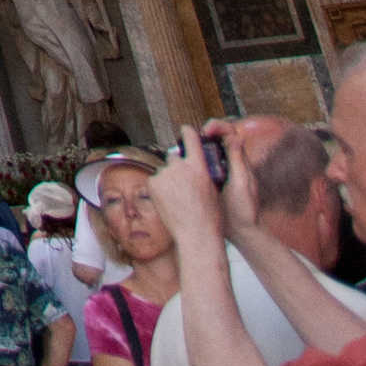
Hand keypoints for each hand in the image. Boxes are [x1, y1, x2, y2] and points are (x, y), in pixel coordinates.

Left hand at [148, 142, 224, 256]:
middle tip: (181, 184)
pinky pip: (155, 180)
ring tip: (176, 198)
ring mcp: (164, 175)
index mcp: (198, 165)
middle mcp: (180, 166)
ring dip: (168, 179)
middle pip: (173, 156)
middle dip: (176, 166)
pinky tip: (168, 201)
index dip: (186, 132)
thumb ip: (202, 171)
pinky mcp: (153, 183)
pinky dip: (159, 188)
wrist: (196, 234)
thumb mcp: (213, 187)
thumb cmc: (209, 216)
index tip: (184, 131)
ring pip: (164, 171)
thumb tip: (197, 164)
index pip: (189, 136)